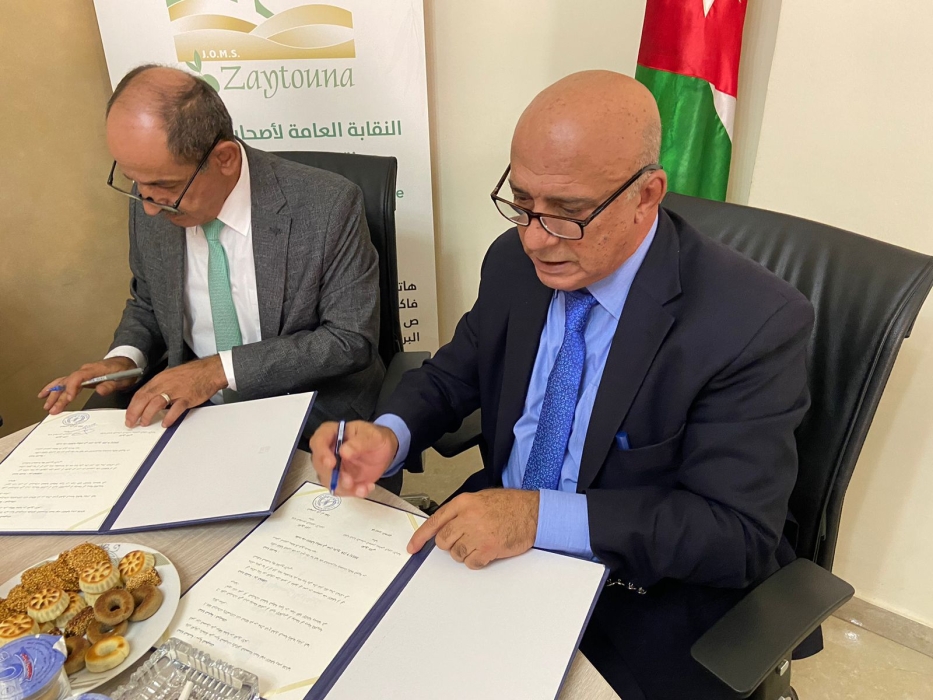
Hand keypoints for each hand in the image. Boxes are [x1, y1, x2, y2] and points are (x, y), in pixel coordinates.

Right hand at [39, 357, 137, 414]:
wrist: (126, 362)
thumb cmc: (125, 370)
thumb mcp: (122, 379)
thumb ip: (110, 385)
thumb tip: (100, 390)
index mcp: (95, 370)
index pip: (78, 377)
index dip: (72, 388)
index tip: (69, 398)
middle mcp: (85, 371)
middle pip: (68, 382)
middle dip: (59, 396)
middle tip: (53, 409)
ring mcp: (82, 374)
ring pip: (63, 382)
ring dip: (54, 394)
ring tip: (46, 405)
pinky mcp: (81, 378)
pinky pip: (65, 382)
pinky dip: (55, 388)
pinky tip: (46, 394)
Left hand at [125, 356, 226, 428]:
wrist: (209, 370)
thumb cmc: (192, 374)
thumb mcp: (171, 376)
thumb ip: (160, 387)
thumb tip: (150, 400)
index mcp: (160, 379)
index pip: (141, 393)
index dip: (132, 406)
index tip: (129, 415)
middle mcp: (166, 384)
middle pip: (145, 398)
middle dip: (135, 412)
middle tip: (131, 422)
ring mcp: (176, 391)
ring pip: (156, 403)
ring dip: (148, 414)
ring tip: (145, 423)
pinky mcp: (188, 397)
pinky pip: (176, 408)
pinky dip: (169, 417)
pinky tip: (165, 423)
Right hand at [308, 421, 398, 496]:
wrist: (385, 451)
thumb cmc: (374, 438)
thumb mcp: (371, 436)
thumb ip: (359, 443)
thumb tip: (344, 452)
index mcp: (332, 433)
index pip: (318, 441)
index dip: (321, 453)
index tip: (331, 463)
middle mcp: (328, 451)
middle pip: (319, 465)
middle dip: (332, 476)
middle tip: (349, 481)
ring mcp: (333, 467)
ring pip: (328, 481)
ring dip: (343, 487)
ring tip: (362, 487)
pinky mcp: (340, 480)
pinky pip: (341, 490)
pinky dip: (353, 492)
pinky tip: (365, 488)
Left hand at [408, 489, 538, 568]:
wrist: (533, 513)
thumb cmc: (510, 505)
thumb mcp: (481, 498)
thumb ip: (461, 511)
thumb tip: (445, 527)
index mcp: (464, 503)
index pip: (434, 521)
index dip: (420, 537)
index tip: (413, 547)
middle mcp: (468, 517)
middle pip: (443, 541)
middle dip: (451, 543)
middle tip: (465, 539)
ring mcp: (478, 534)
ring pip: (457, 554)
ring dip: (466, 552)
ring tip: (481, 542)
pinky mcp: (488, 549)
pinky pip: (471, 562)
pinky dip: (477, 560)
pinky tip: (487, 550)